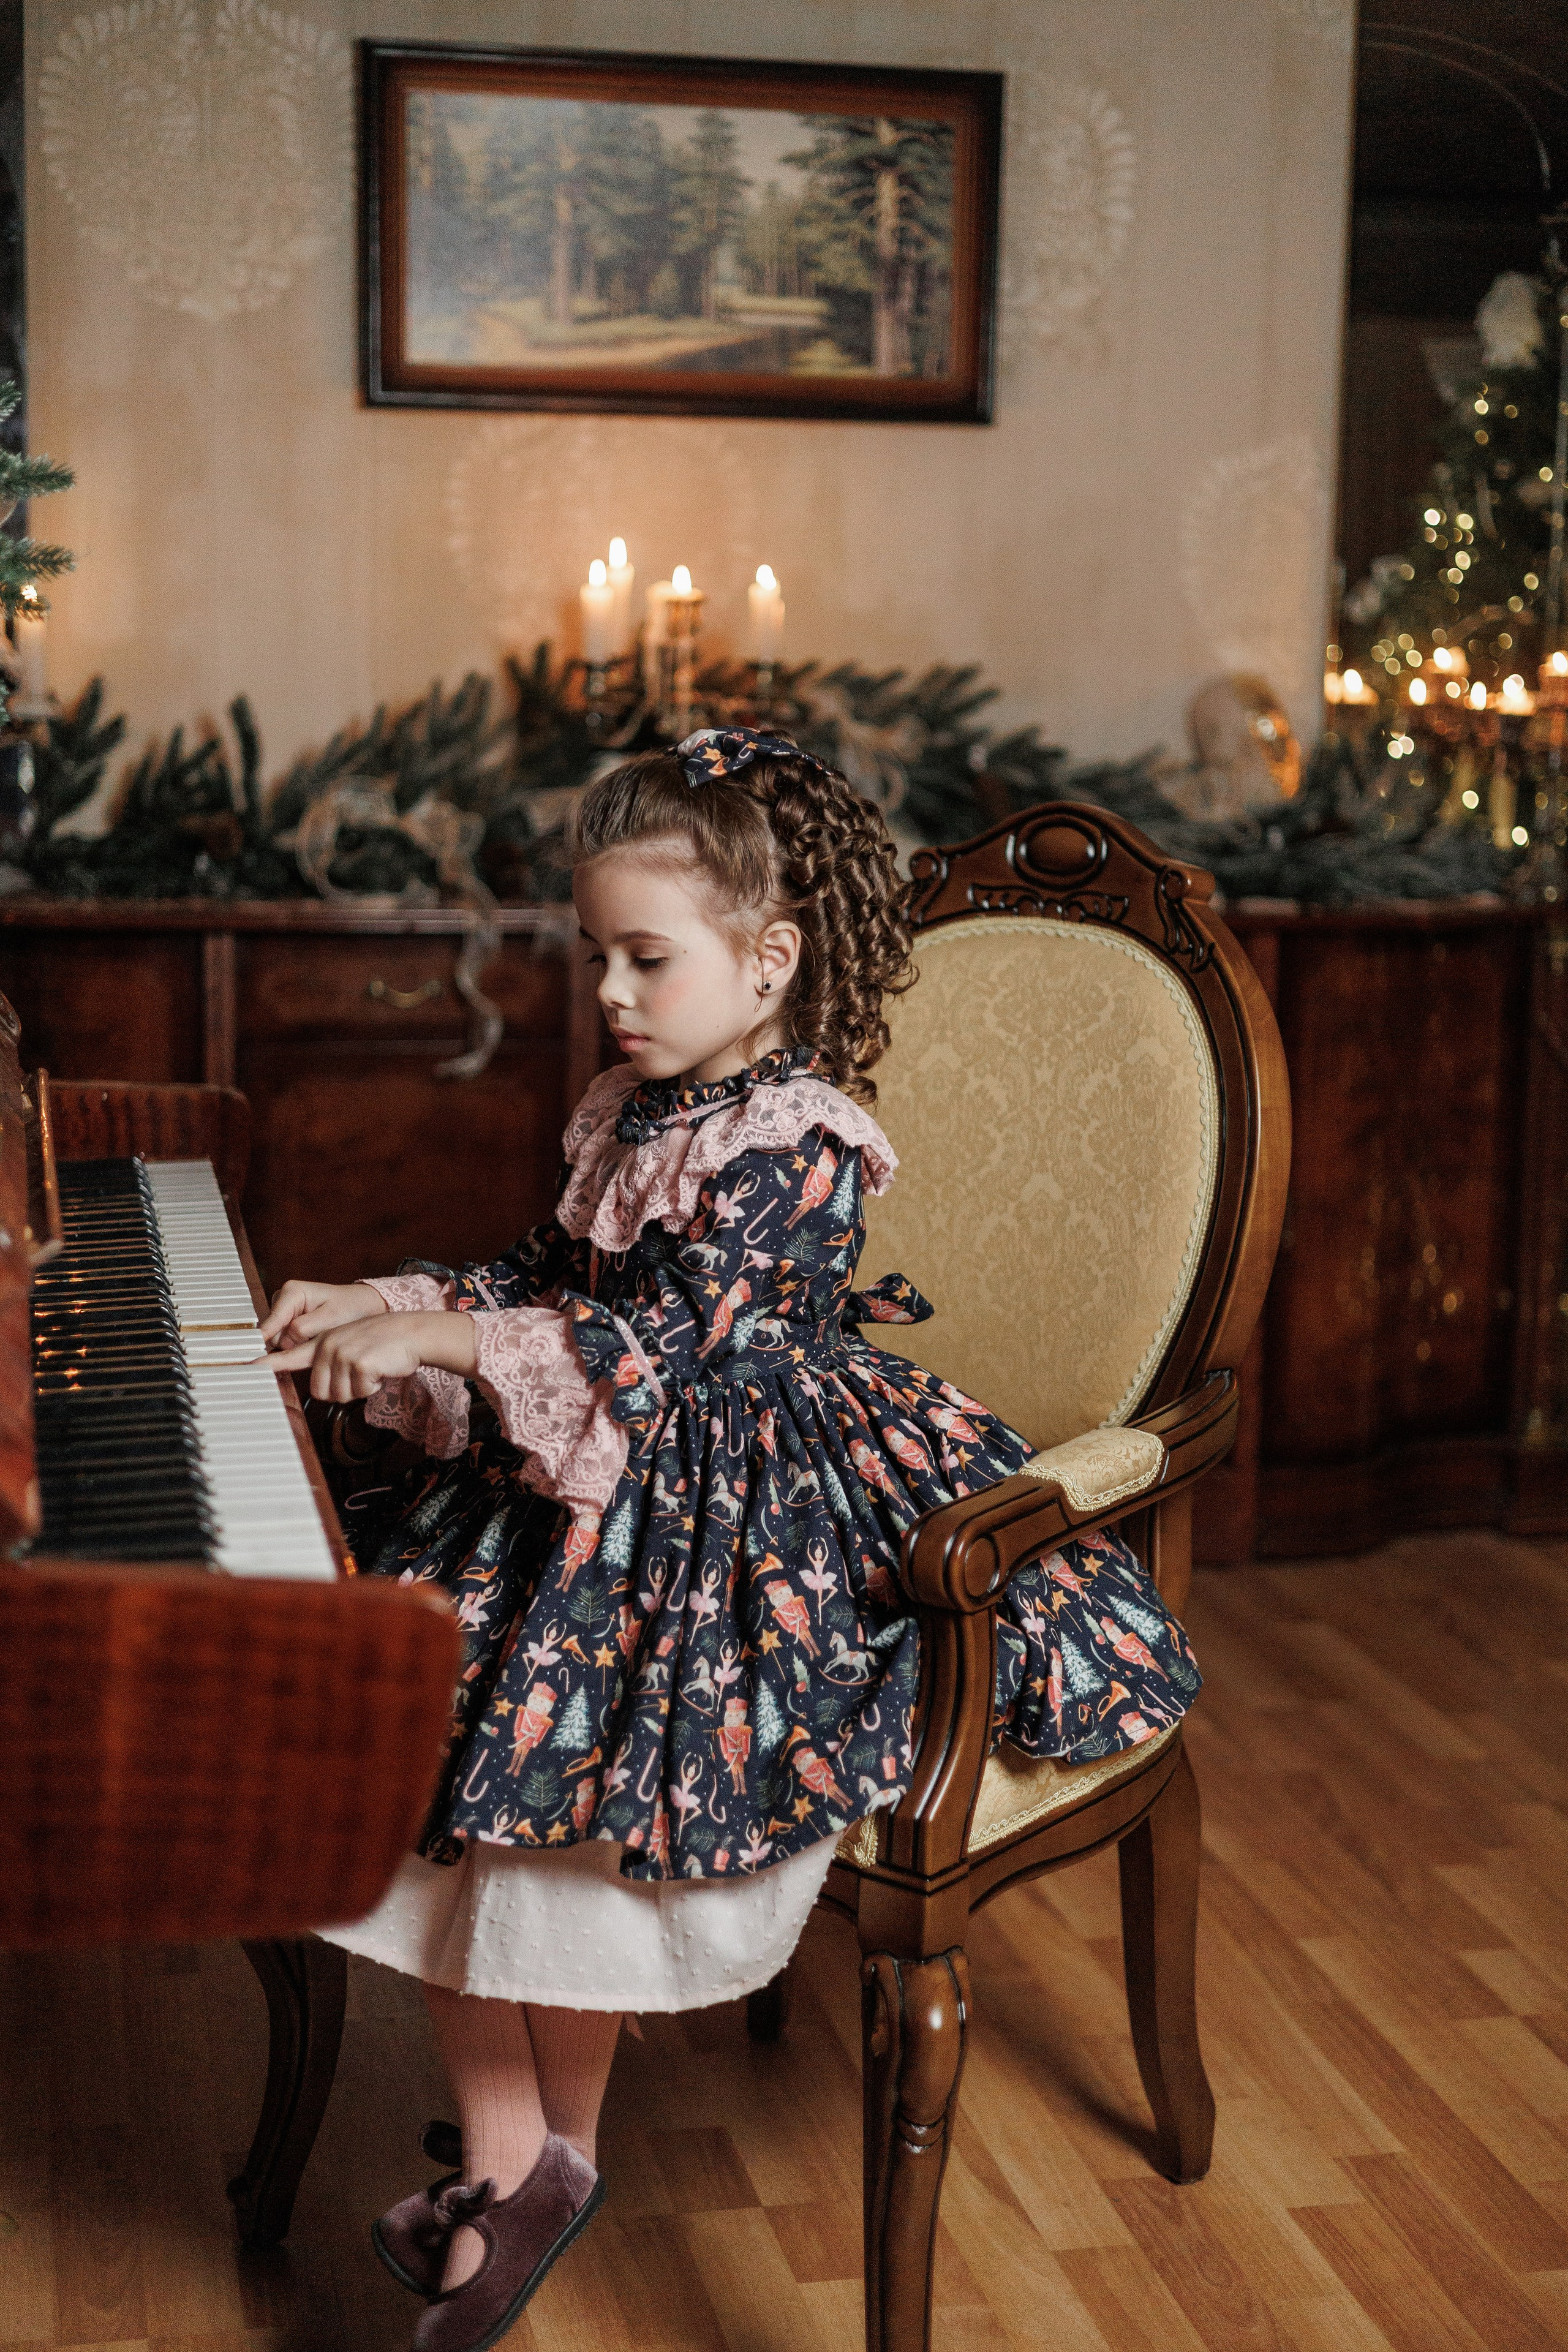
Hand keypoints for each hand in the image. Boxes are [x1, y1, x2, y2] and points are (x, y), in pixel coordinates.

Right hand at [259, 1278, 386, 1351]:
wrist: (362, 1306)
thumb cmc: (350, 1308)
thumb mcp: (331, 1317)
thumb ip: (305, 1327)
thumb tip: (284, 1340)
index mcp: (292, 1292)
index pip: (271, 1321)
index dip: (265, 1338)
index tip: (253, 1355)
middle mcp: (283, 1299)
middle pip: (273, 1333)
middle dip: (290, 1343)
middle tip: (313, 1342)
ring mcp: (284, 1311)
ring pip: (278, 1339)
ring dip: (294, 1345)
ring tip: (316, 1339)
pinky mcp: (288, 1322)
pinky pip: (285, 1340)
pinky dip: (297, 1345)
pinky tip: (312, 1341)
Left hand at [266, 1310, 477, 1401]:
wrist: (410, 1332)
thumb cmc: (382, 1346)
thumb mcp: (350, 1349)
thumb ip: (330, 1364)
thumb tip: (323, 1389)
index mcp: (321, 1344)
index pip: (287, 1356)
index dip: (264, 1366)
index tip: (242, 1369)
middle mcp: (326, 1346)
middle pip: (321, 1392)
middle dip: (342, 1390)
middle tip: (359, 1374)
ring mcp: (342, 1352)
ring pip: (340, 1395)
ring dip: (359, 1389)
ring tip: (371, 1368)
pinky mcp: (358, 1361)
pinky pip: (360, 1392)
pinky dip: (373, 1386)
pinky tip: (380, 1369)